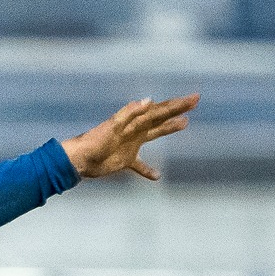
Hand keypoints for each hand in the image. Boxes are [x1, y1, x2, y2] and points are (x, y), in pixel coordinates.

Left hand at [62, 93, 199, 180]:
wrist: (79, 159)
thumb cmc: (94, 141)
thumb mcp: (112, 126)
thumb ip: (129, 113)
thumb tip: (148, 100)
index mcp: (135, 121)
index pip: (160, 110)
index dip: (177, 104)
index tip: (193, 99)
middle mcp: (136, 130)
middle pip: (161, 118)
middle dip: (177, 110)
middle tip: (195, 102)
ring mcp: (132, 144)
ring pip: (154, 134)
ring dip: (169, 128)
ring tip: (184, 124)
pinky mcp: (125, 160)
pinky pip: (140, 165)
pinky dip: (148, 170)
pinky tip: (157, 176)